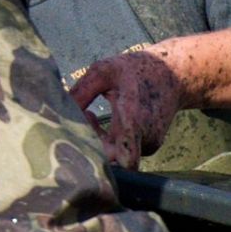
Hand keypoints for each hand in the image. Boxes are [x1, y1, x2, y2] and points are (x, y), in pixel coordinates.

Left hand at [70, 48, 184, 166]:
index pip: (125, 158)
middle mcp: (145, 137)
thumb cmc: (137, 70)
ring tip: (88, 114)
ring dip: (97, 142)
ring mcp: (149, 145)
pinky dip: (107, 141)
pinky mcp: (149, 147)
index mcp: (134, 118)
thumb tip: (55, 111)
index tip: (83, 139)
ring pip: (117, 157)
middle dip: (90, 146)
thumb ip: (81, 92)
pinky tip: (97, 122)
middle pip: (113, 161)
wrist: (175, 75)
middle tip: (79, 119)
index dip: (102, 160)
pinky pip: (124, 152)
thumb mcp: (105, 71)